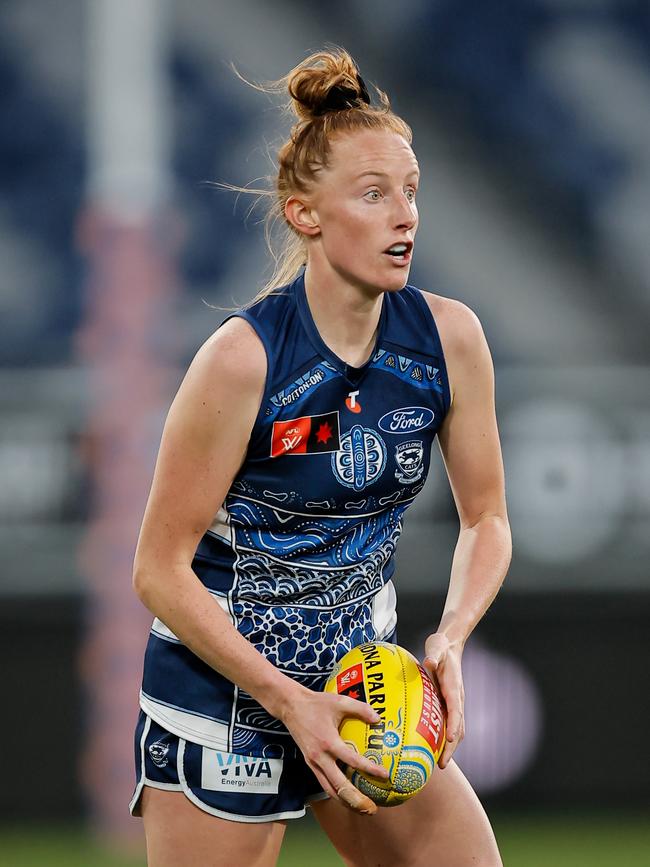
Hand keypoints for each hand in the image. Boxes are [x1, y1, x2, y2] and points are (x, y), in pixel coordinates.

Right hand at [280, 685, 389, 813]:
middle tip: (372, 808)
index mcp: (329, 742)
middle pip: (339, 786)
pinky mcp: (310, 763)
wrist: (291, 706)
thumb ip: (360, 708)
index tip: (385, 775)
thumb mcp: (339, 701)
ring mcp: (313, 763)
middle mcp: (320, 757)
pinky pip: (323, 783)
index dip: (369, 769)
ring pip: (329, 790)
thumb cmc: (316, 703)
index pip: (352, 761)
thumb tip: (378, 718)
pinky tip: (347, 795)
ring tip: (361, 809)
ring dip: (345, 802)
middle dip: (356, 800)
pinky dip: (336, 793)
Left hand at [422, 633, 464, 768]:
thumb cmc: (441, 647)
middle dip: (451, 747)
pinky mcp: (449, 703)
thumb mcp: (436, 648)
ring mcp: (454, 702)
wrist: (450, 645)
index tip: (449, 739)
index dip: (454, 725)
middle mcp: (456, 698)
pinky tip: (433, 748)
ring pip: (456, 729)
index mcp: (453, 688)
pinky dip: (444, 738)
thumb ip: (433, 656)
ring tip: (439, 763)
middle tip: (442, 764)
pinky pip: (449, 724)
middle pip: (458, 727)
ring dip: (449, 747)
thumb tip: (428, 662)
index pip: (456, 710)